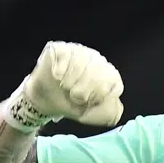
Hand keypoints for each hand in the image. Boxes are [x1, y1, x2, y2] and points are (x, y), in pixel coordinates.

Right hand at [6, 41, 124, 129]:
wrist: (45, 101)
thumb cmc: (70, 104)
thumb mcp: (93, 114)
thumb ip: (109, 112)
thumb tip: (117, 105)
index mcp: (107, 74)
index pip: (113, 79)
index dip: (100, 93)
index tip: (88, 102)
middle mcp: (95, 60)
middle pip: (97, 71)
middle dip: (84, 90)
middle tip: (74, 96)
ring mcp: (79, 52)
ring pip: (81, 63)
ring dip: (70, 82)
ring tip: (65, 87)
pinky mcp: (61, 48)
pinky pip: (65, 56)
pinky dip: (60, 71)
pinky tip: (57, 77)